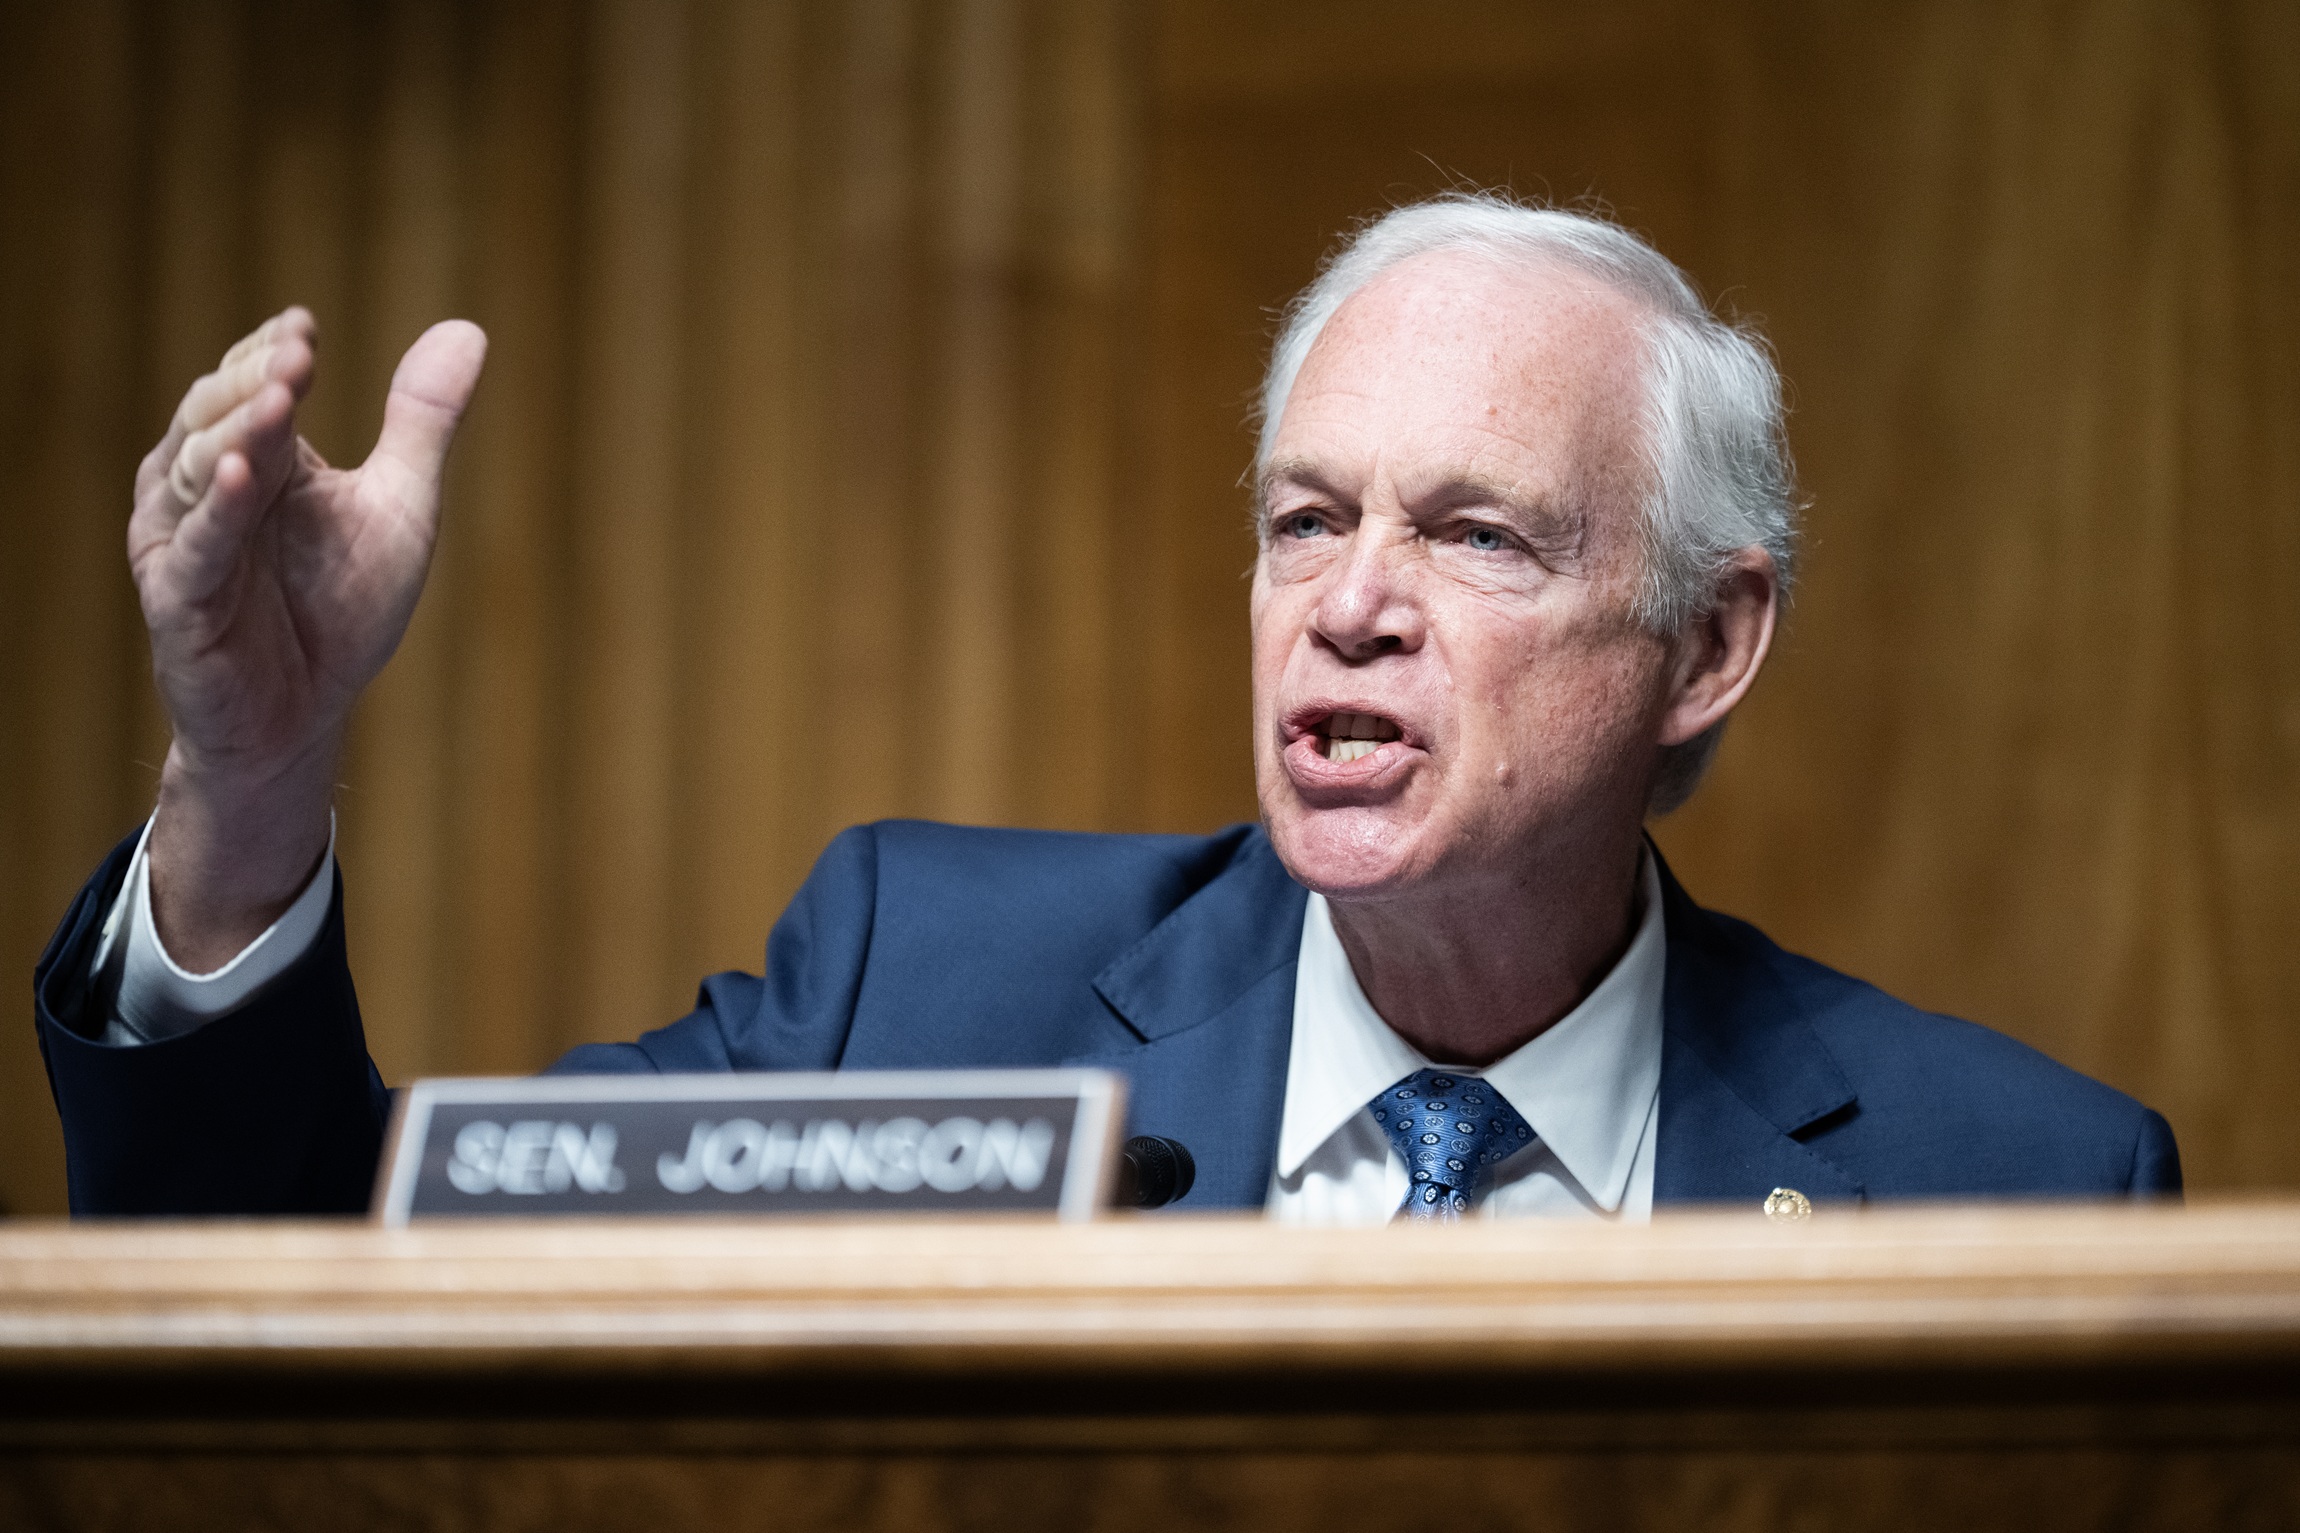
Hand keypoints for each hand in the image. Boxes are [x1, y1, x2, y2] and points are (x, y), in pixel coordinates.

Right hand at [130, 308, 486, 968]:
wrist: (304, 715)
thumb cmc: (340, 609)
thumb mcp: (400, 506)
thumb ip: (422, 424)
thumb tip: (467, 329)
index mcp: (255, 455)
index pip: (252, 383)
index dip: (276, 353)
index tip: (307, 326)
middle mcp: (205, 486)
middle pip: (219, 414)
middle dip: (257, 379)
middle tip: (300, 349)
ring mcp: (185, 540)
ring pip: (199, 469)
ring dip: (237, 431)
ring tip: (277, 396)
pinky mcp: (179, 599)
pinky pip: (198, 547)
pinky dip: (220, 510)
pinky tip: (244, 474)